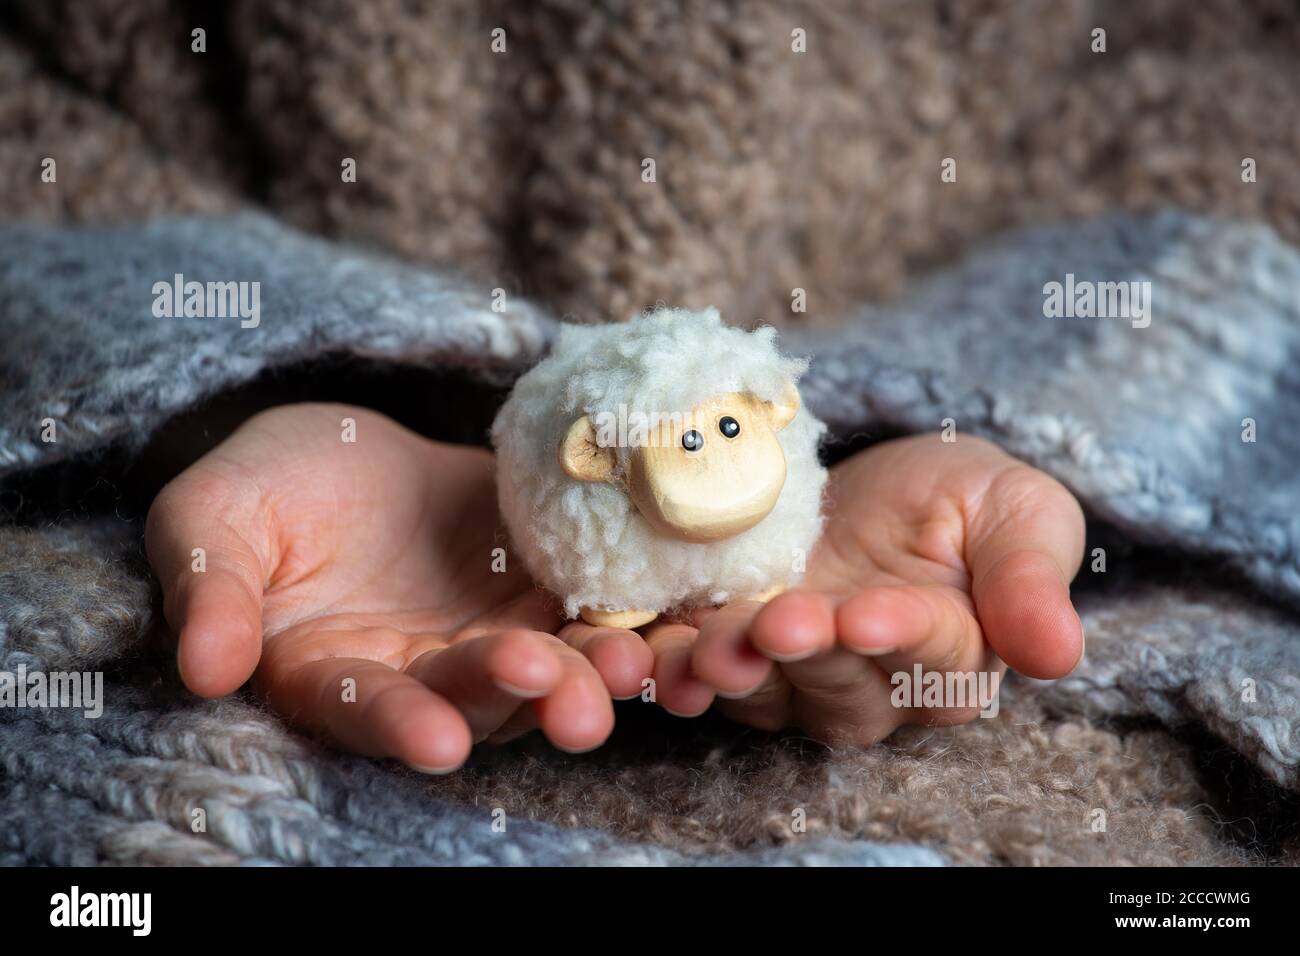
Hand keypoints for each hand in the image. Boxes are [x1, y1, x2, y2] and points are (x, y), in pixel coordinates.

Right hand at [145, 403, 651, 771]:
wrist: (347, 447)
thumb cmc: (266, 484)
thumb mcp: (214, 518)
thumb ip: (212, 589)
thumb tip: (205, 667)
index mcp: (331, 672)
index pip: (363, 709)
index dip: (398, 722)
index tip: (435, 739)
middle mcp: (420, 674)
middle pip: (473, 700)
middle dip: (517, 697)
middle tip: (561, 694)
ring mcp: (492, 635)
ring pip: (546, 671)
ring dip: (589, 675)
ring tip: (627, 666)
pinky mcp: (546, 589)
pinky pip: (593, 611)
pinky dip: (632, 621)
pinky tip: (670, 618)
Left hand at [636, 434, 1085, 743]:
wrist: (875, 487)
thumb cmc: (959, 498)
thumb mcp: (1015, 510)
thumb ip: (1030, 574)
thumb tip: (1057, 654)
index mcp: (952, 652)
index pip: (929, 656)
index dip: (896, 638)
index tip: (866, 615)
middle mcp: (871, 682)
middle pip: (838, 684)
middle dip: (804, 654)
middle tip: (777, 622)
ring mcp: (795, 674)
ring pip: (765, 692)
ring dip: (731, 673)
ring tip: (704, 650)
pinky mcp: (732, 650)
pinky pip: (700, 673)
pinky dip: (669, 667)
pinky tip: (643, 655)